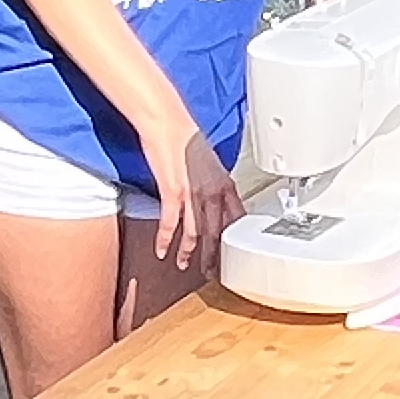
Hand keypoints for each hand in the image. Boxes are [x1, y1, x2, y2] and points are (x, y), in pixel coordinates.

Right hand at [149, 119, 244, 269]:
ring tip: (186, 266)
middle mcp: (213, 192)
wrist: (169, 126)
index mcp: (225, 185)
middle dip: (214, 256)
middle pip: (216, 233)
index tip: (234, 255)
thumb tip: (214, 200)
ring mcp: (193, 195)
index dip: (236, 241)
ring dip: (190, 253)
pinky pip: (170, 224)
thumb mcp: (211, 165)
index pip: (236, 220)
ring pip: (196, 233)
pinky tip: (163, 251)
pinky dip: (166, 240)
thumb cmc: (187, 140)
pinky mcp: (173, 193)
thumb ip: (215, 185)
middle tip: (212, 272)